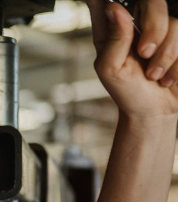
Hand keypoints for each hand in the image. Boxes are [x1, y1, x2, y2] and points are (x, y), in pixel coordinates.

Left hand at [87, 0, 177, 116]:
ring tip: (154, 75)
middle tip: (145, 53)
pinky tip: (168, 75)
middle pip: (153, 3)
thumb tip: (114, 8)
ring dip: (166, 54)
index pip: (111, 1)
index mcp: (113, 27)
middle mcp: (138, 22)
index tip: (121, 10)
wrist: (156, 111)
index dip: (114, 1)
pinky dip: (177, 61)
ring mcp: (163, 29)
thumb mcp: (110, 69)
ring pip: (174, 22)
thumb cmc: (128, 91)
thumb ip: (113, 39)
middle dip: (154, 28)